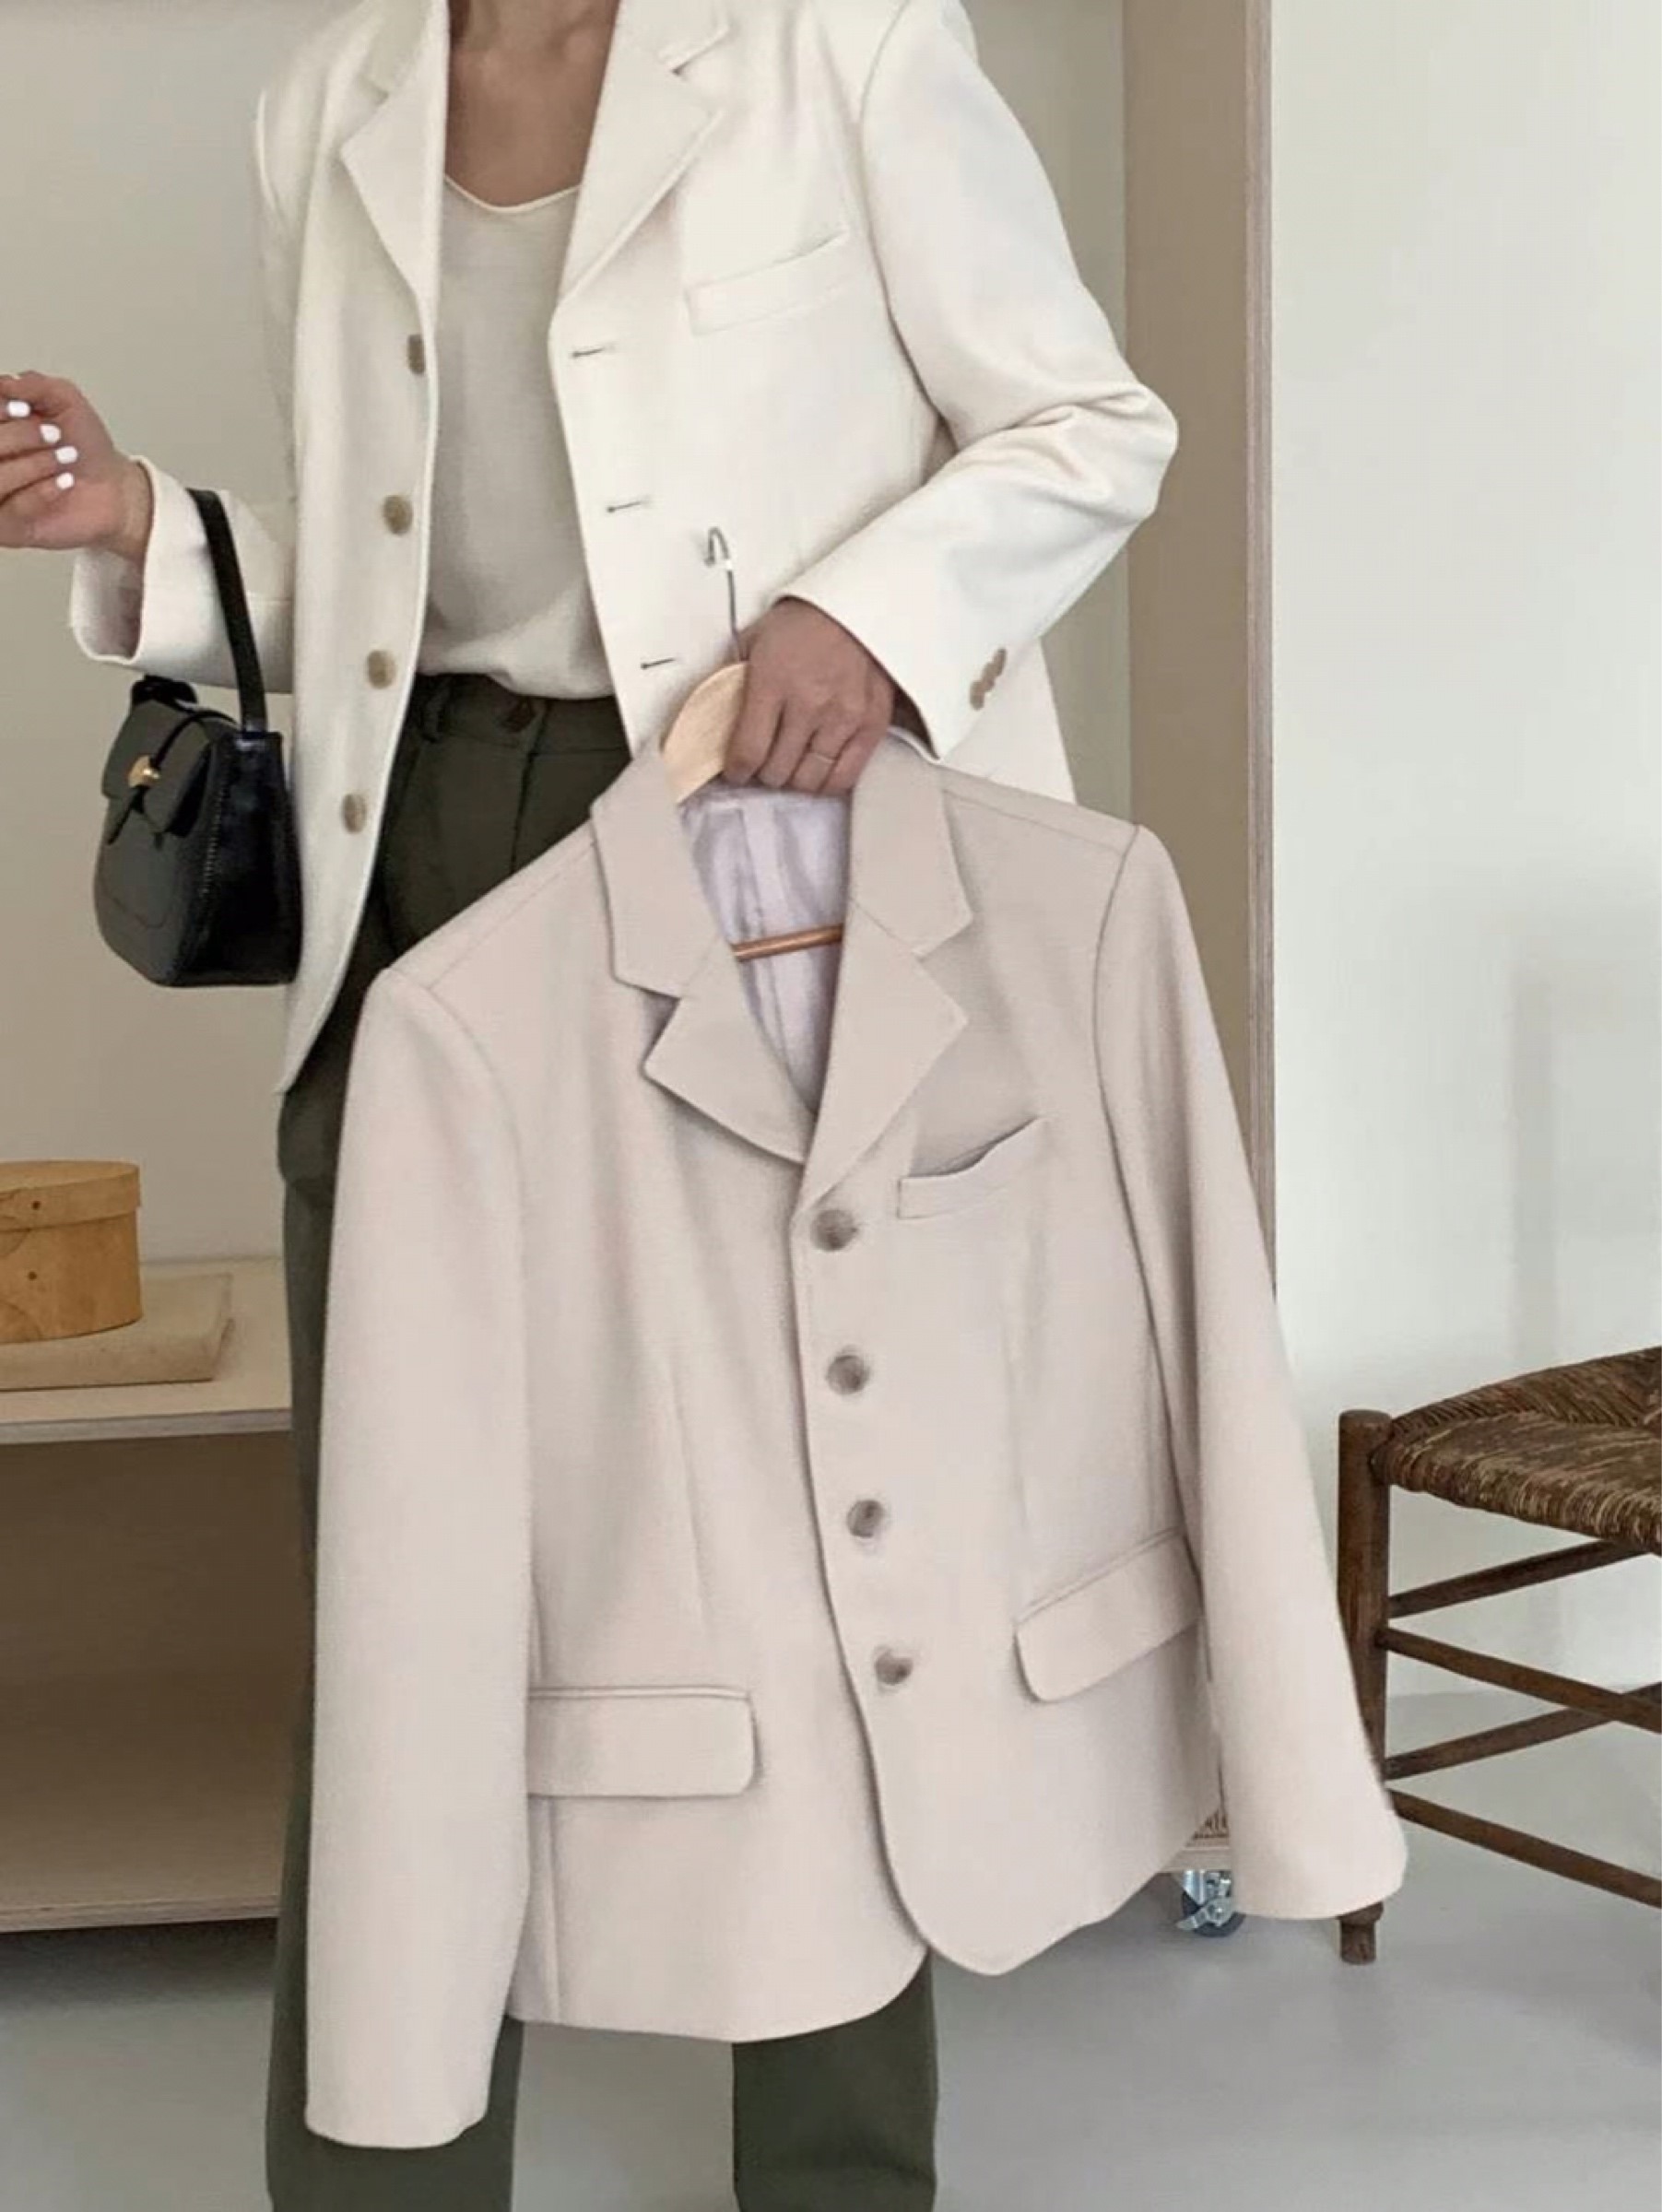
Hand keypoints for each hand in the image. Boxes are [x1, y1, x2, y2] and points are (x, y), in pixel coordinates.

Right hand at [0, 370, 151, 560]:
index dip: (1, 412)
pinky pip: (12, 510)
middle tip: (54, 436)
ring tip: (64, 459)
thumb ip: (34, 385)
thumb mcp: (64, 400)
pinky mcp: (6, 529)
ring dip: (33, 464)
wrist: (115, 488)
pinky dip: (42, 492)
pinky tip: (65, 483)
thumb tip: (5, 383)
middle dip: (20, 436)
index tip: (26, 409)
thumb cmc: (84, 445)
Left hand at [722, 597, 895, 795]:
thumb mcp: (756, 639)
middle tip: (763, 763)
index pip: (748, 751)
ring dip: (795, 778)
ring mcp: (842, 717)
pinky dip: (827, 781)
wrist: (858, 604)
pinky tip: (819, 770)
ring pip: (809, 780)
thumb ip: (735, 679)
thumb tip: (716, 714)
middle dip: (764, 773)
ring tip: (791, 765)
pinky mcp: (870, 725)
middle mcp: (809, 704)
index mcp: (774, 682)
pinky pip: (845, 777)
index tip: (736, 771)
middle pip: (777, 772)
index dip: (736, 770)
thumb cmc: (807, 619)